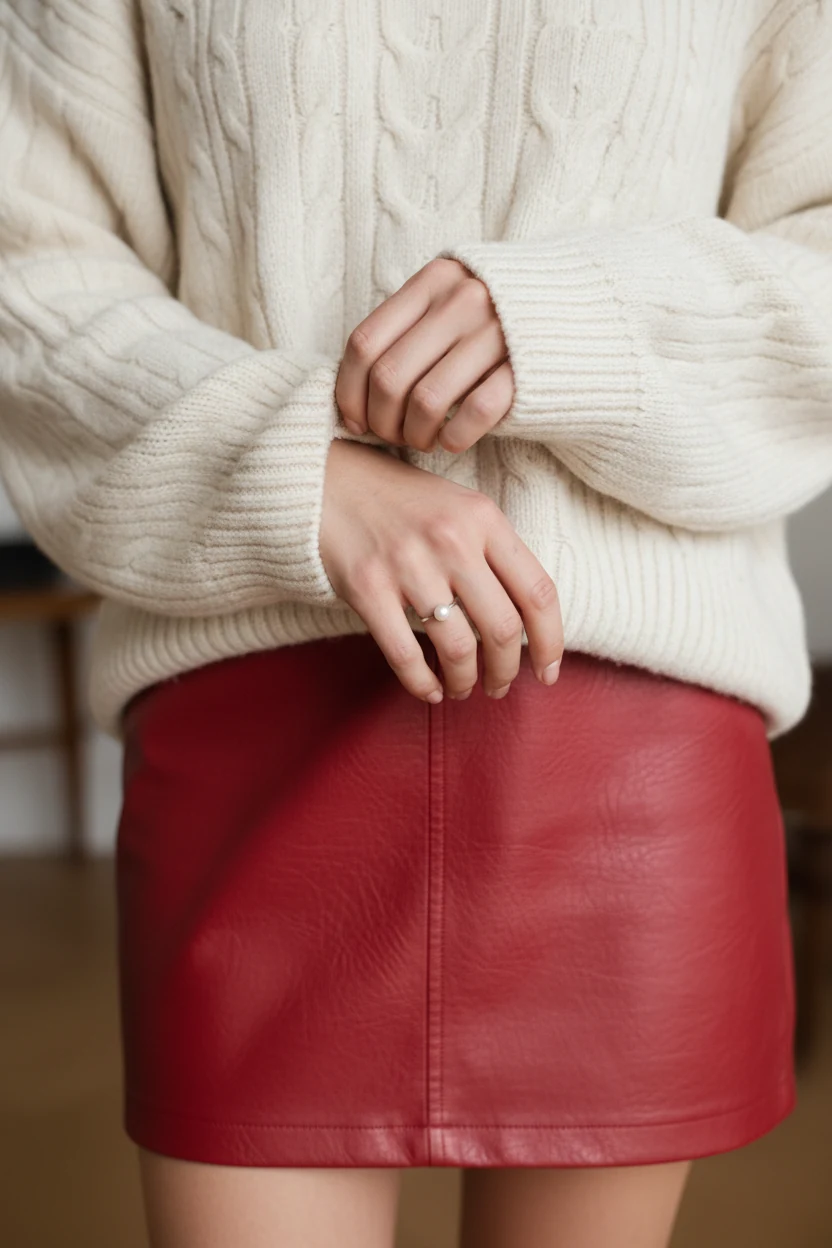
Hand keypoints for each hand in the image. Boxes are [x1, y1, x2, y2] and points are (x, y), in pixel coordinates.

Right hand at [319, 439, 563, 701]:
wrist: (326, 482)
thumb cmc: (400, 501)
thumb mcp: (459, 507)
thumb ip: (493, 552)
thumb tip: (526, 619)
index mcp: (483, 519)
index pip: (537, 591)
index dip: (551, 641)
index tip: (547, 671)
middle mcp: (451, 540)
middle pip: (502, 628)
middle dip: (507, 671)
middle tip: (499, 685)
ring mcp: (408, 564)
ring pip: (457, 648)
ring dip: (465, 681)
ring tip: (463, 688)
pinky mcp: (367, 587)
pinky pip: (405, 654)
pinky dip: (422, 683)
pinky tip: (429, 691)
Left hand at [334, 257, 514, 453]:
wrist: (586, 312)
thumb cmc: (499, 320)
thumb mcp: (451, 301)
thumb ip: (408, 329)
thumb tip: (350, 392)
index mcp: (434, 280)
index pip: (365, 343)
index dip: (349, 391)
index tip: (355, 420)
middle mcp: (463, 299)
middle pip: (390, 377)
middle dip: (382, 421)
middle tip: (393, 436)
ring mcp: (497, 332)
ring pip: (426, 400)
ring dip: (415, 435)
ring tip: (422, 441)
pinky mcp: (526, 368)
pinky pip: (474, 413)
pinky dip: (454, 437)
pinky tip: (452, 441)